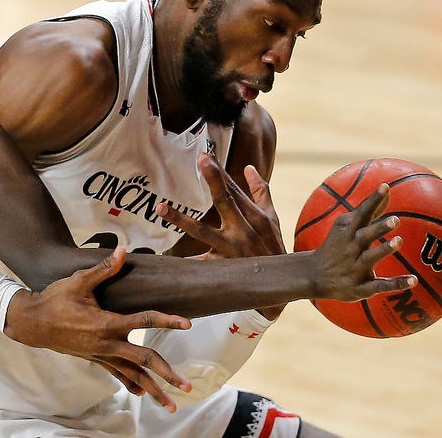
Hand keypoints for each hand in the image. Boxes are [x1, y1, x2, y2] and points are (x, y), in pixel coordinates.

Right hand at [3, 247, 192, 412]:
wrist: (32, 323)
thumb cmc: (55, 299)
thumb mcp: (79, 281)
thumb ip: (104, 268)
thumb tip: (123, 250)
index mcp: (106, 323)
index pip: (144, 320)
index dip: (167, 320)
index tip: (187, 324)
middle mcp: (107, 343)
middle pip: (144, 359)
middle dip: (167, 374)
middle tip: (188, 385)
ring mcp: (101, 355)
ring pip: (133, 375)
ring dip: (154, 390)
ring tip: (171, 405)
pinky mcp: (95, 359)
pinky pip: (118, 375)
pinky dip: (132, 384)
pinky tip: (144, 394)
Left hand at [158, 155, 286, 319]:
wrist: (280, 286)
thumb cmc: (273, 248)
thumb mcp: (272, 219)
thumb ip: (261, 192)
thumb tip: (249, 167)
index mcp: (255, 216)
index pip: (234, 190)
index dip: (219, 172)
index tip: (205, 156)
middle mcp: (243, 229)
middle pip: (225, 200)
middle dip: (214, 179)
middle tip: (201, 160)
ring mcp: (231, 249)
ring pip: (203, 231)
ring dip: (182, 219)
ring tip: (161, 208)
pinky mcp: (222, 267)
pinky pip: (199, 265)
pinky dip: (185, 264)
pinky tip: (164, 262)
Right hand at [310, 184, 417, 300]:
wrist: (314, 275)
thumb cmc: (336, 246)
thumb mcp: (347, 226)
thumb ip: (370, 211)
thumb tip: (388, 191)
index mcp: (347, 232)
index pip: (361, 213)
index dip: (373, 200)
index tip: (385, 186)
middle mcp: (350, 248)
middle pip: (365, 236)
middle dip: (379, 228)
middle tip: (396, 220)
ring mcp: (354, 268)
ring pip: (370, 258)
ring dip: (384, 250)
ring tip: (398, 241)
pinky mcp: (360, 287)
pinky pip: (380, 286)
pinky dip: (396, 284)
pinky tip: (413, 280)